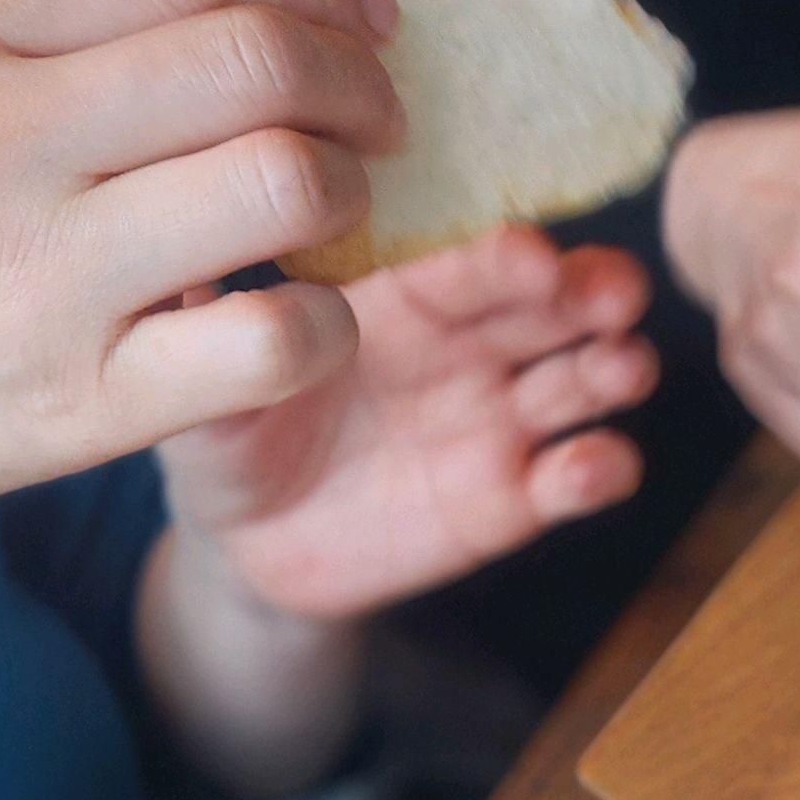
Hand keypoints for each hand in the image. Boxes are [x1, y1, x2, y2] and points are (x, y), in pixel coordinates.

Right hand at [0, 0, 398, 561]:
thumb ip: (33, 23)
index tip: (365, 11)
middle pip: (255, 63)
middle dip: (357, 81)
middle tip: (378, 114)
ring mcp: (40, 277)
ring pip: (287, 186)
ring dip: (350, 191)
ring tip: (338, 208)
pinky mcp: (84, 402)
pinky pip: (275, 341)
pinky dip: (331, 323)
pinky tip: (311, 316)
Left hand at [154, 227, 655, 620]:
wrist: (250, 545)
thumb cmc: (228, 435)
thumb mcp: (204, 384)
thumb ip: (205, 332)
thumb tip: (177, 271)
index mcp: (401, 298)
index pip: (466, 265)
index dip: (506, 257)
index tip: (535, 253)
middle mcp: (468, 348)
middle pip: (550, 308)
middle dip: (591, 293)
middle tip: (616, 291)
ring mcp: (501, 421)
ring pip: (583, 380)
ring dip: (615, 368)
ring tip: (623, 369)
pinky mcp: (517, 501)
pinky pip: (578, 478)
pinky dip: (600, 470)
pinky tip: (587, 469)